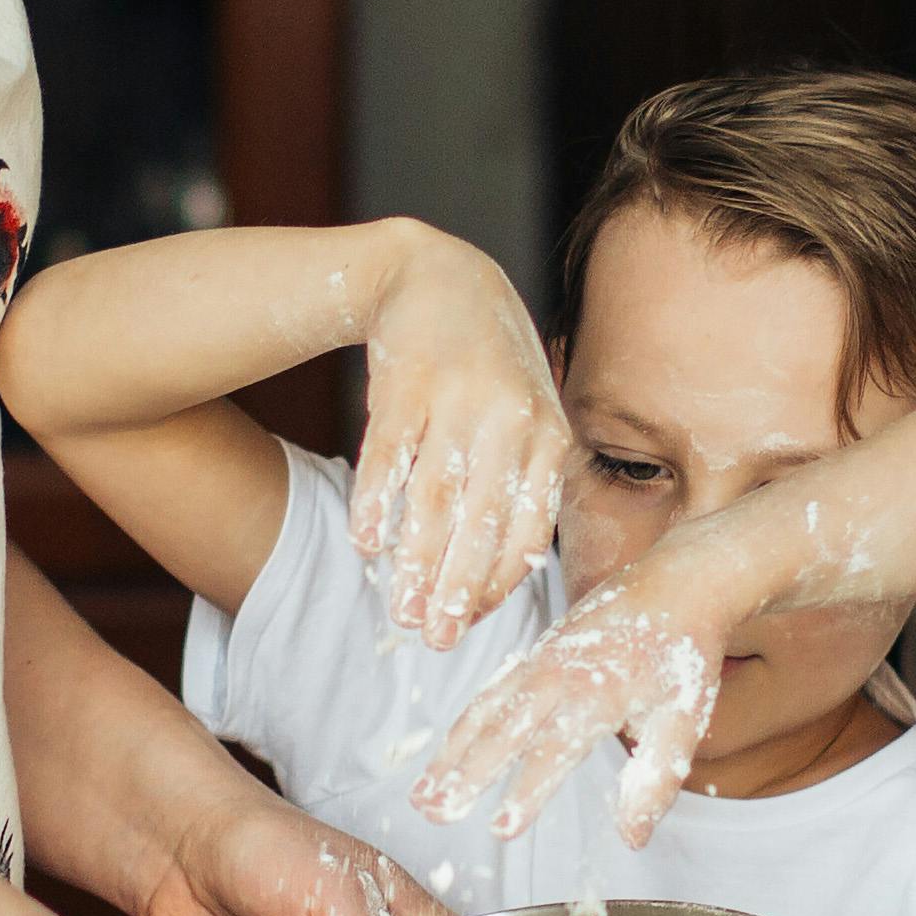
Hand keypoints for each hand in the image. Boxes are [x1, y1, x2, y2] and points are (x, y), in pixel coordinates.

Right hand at [344, 225, 573, 644]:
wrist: (435, 275)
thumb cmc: (488, 365)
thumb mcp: (529, 415)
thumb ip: (526, 485)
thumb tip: (501, 578)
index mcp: (550, 435)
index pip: (531, 527)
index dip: (499, 582)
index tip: (471, 625)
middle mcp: (510, 419)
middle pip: (482, 522)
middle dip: (456, 589)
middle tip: (435, 641)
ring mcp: (457, 398)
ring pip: (435, 498)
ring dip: (415, 561)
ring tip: (400, 611)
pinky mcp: (405, 383)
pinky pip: (388, 455)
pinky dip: (376, 502)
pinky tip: (365, 544)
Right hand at [411, 573, 729, 846]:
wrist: (677, 583)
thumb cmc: (683, 653)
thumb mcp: (685, 718)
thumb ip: (656, 779)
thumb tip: (633, 838)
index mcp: (599, 691)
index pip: (554, 749)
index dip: (526, 791)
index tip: (502, 829)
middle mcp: (559, 674)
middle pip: (503, 730)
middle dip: (465, 774)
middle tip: (434, 813)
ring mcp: (540, 661)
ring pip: (485, 711)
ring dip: (451, 754)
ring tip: (422, 796)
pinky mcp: (534, 654)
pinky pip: (490, 692)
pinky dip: (464, 726)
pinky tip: (446, 756)